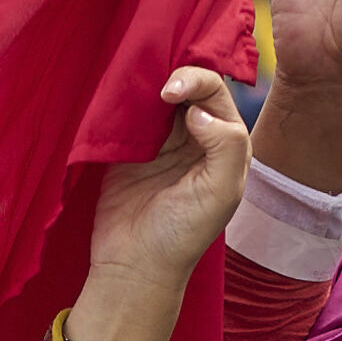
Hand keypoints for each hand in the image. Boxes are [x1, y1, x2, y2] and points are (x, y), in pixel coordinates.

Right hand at [78, 67, 256, 337]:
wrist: (133, 266)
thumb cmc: (182, 235)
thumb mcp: (220, 193)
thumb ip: (226, 145)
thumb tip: (199, 109)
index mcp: (225, 144)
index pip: (215, 93)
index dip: (196, 81)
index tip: (169, 92)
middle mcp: (196, 137)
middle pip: (188, 86)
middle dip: (172, 74)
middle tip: (150, 84)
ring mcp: (160, 141)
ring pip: (157, 95)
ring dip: (146, 83)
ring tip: (132, 82)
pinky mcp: (128, 148)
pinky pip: (127, 113)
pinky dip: (122, 100)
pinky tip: (116, 96)